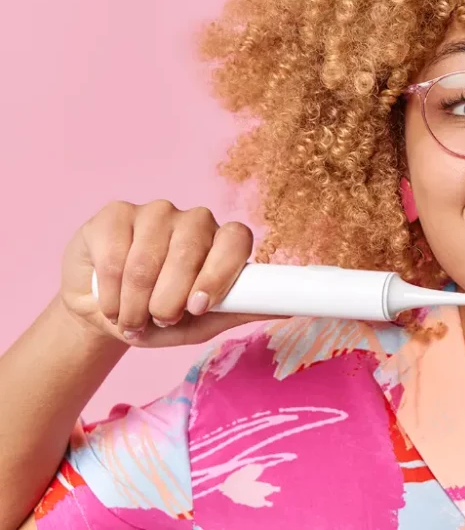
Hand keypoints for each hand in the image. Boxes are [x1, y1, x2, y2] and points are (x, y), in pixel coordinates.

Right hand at [59, 199, 277, 346]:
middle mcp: (195, 220)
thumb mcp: (201, 323)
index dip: (219, 272)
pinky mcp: (116, 214)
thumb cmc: (160, 314)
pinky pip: (115, 254)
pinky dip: (110, 291)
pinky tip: (110, 303)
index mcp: (223, 242)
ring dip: (136, 302)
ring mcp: (156, 212)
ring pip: (148, 257)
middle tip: (159, 319)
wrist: (107, 312)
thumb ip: (238, 310)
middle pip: (190, 249)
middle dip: (170, 298)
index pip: (237, 239)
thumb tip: (287, 309)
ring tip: (132, 319)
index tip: (198, 306)